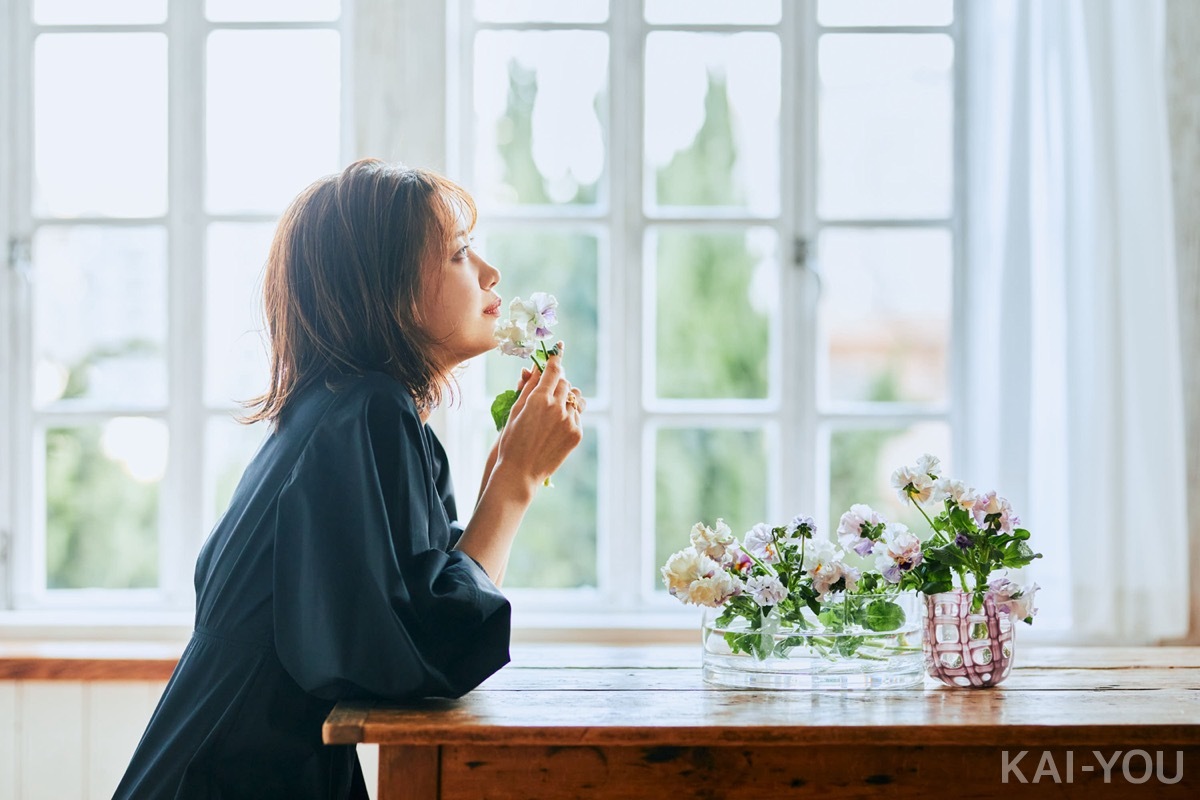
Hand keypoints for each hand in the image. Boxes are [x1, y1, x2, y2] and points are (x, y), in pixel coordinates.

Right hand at [494, 342, 583, 489]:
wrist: (520, 472)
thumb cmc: (511, 441)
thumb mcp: (515, 410)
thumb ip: (528, 387)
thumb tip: (535, 368)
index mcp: (539, 399)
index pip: (554, 370)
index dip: (556, 357)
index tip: (559, 348)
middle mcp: (557, 407)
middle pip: (565, 382)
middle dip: (557, 382)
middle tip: (547, 390)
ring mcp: (569, 421)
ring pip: (575, 397)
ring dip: (567, 397)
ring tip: (554, 407)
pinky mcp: (576, 433)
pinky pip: (577, 415)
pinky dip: (569, 415)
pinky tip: (555, 426)